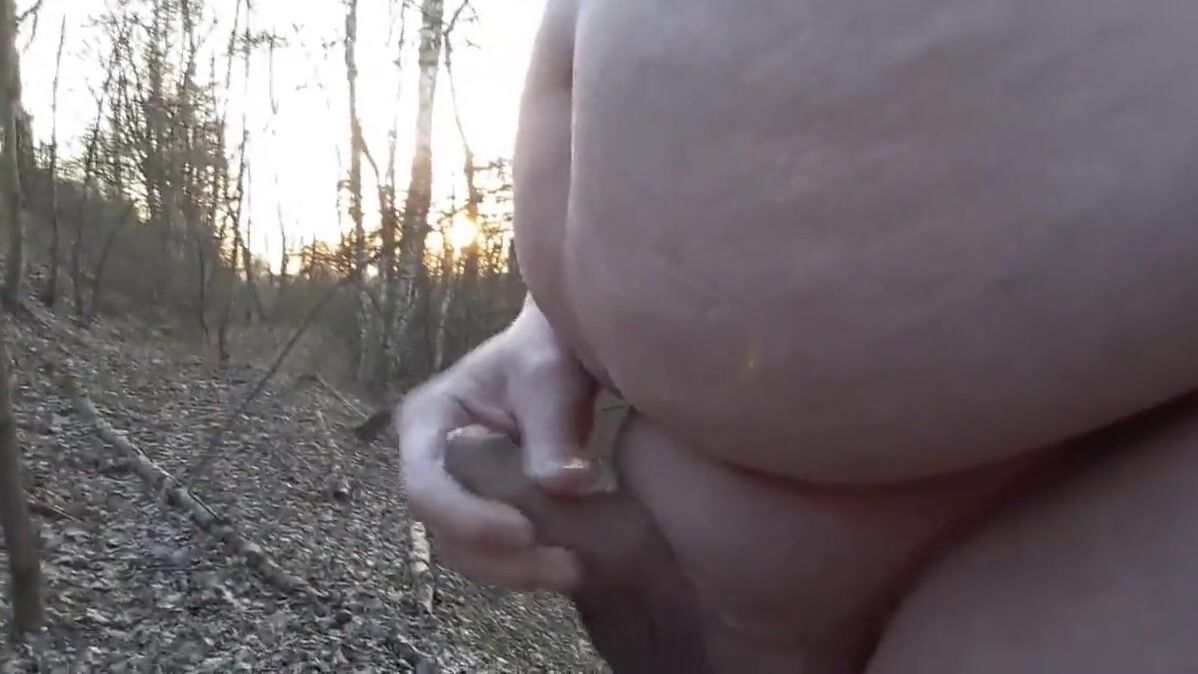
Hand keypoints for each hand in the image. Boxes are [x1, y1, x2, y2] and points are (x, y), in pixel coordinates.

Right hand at [397, 297, 599, 592]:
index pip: (425, 484)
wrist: (563, 353)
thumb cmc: (548, 351)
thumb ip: (553, 430)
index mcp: (428, 420)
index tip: (525, 532)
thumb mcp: (550, 376)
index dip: (467, 518)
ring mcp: (457, 491)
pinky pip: (496, 554)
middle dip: (499, 559)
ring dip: (517, 572)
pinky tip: (576, 563)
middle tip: (566, 567)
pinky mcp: (487, 511)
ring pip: (469, 553)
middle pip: (443, 531)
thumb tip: (566, 487)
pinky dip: (530, 566)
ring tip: (577, 569)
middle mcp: (431, 462)